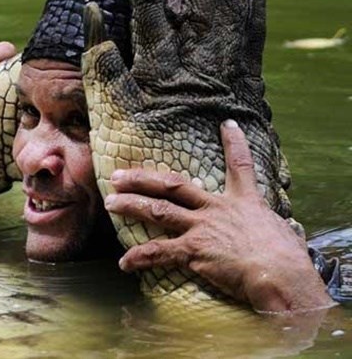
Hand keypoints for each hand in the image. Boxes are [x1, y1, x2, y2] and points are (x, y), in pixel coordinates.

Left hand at [104, 120, 334, 312]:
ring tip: (110, 203)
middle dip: (143, 179)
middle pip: (173, 185)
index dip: (235, 143)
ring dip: (131, 206)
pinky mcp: (194, 250)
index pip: (240, 166)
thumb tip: (289, 231)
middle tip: (118, 175)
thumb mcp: (285, 235)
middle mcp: (217, 209)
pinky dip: (139, 257)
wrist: (279, 274)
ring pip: (157, 211)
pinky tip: (124, 263)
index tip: (228, 125)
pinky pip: (158, 252)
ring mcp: (202, 228)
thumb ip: (280, 229)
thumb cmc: (287, 259)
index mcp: (243, 202)